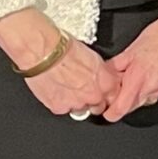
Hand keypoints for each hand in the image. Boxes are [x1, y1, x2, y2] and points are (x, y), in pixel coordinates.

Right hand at [0, 8, 119, 119]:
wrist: (43, 51)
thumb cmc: (65, 48)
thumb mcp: (94, 57)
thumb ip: (101, 73)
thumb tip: (100, 78)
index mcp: (107, 82)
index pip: (114, 96)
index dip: (105, 94)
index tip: (100, 91)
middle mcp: (95, 95)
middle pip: (98, 106)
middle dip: (91, 100)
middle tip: (80, 89)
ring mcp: (77, 103)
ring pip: (80, 110)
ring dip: (75, 102)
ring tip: (64, 87)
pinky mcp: (59, 107)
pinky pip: (62, 109)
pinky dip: (58, 102)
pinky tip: (53, 89)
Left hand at [100, 3, 157, 120]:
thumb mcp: (130, 49)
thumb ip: (115, 66)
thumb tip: (106, 74)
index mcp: (138, 78)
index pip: (121, 108)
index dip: (111, 113)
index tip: (108, 111)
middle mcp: (154, 87)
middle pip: (134, 106)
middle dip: (125, 100)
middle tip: (123, 85)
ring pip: (148, 99)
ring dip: (141, 92)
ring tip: (143, 74)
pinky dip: (155, 86)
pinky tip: (156, 72)